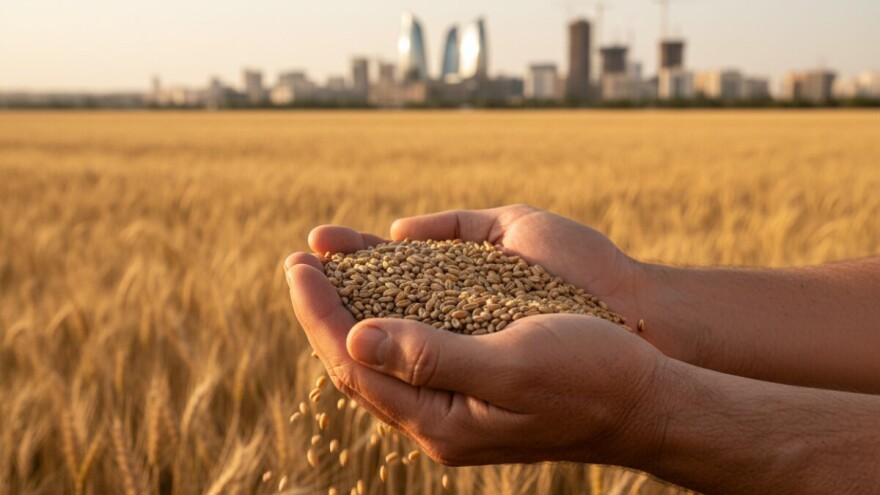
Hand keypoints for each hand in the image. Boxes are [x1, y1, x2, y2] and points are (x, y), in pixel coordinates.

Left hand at [285, 205, 667, 465]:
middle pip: (357, 365)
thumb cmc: (591, 375)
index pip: (353, 365)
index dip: (318, 313)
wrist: (644, 400)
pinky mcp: (473, 391)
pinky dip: (387, 322)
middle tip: (299, 262)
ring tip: (328, 274)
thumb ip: (433, 356)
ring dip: (350, 315)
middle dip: (323, 312)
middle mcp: (438, 422)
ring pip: (382, 360)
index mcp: (440, 421)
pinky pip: (411, 356)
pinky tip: (382, 299)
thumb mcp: (514, 363)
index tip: (296, 266)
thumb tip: (355, 336)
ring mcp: (455, 409)